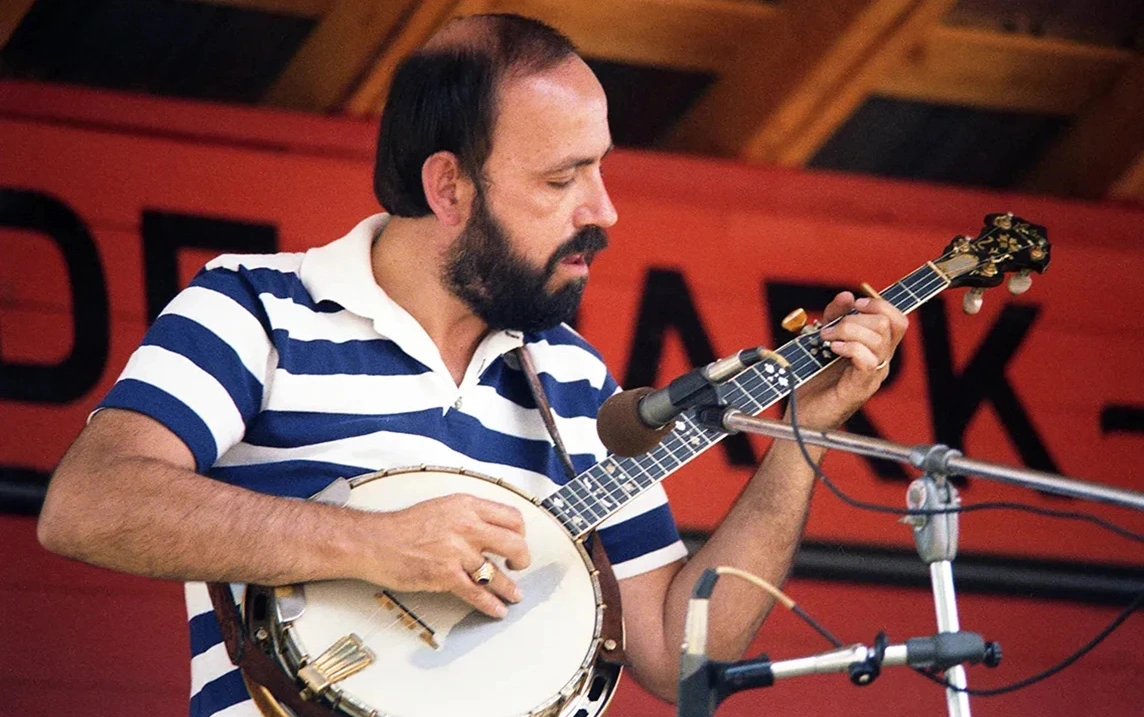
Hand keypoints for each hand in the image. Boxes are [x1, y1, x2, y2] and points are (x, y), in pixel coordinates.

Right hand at [358, 494, 530, 617]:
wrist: (374, 541)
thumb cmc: (402, 527)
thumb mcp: (442, 507)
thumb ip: (468, 515)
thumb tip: (490, 529)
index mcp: (466, 505)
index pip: (510, 516)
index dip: (520, 532)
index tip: (519, 540)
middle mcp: (466, 525)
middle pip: (513, 542)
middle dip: (522, 558)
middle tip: (520, 566)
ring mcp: (456, 551)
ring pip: (497, 572)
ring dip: (509, 588)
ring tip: (514, 595)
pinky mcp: (446, 574)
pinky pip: (477, 593)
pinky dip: (490, 604)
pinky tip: (496, 608)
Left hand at [791, 292, 907, 428]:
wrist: (802, 415)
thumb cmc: (814, 380)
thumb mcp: (824, 339)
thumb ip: (834, 317)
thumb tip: (846, 295)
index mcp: (877, 349)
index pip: (897, 320)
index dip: (880, 304)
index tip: (854, 305)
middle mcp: (881, 362)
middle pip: (888, 324)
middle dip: (856, 317)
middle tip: (829, 328)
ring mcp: (873, 376)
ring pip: (878, 338)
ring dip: (847, 330)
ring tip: (826, 338)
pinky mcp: (861, 388)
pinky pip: (868, 360)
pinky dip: (849, 347)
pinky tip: (833, 349)